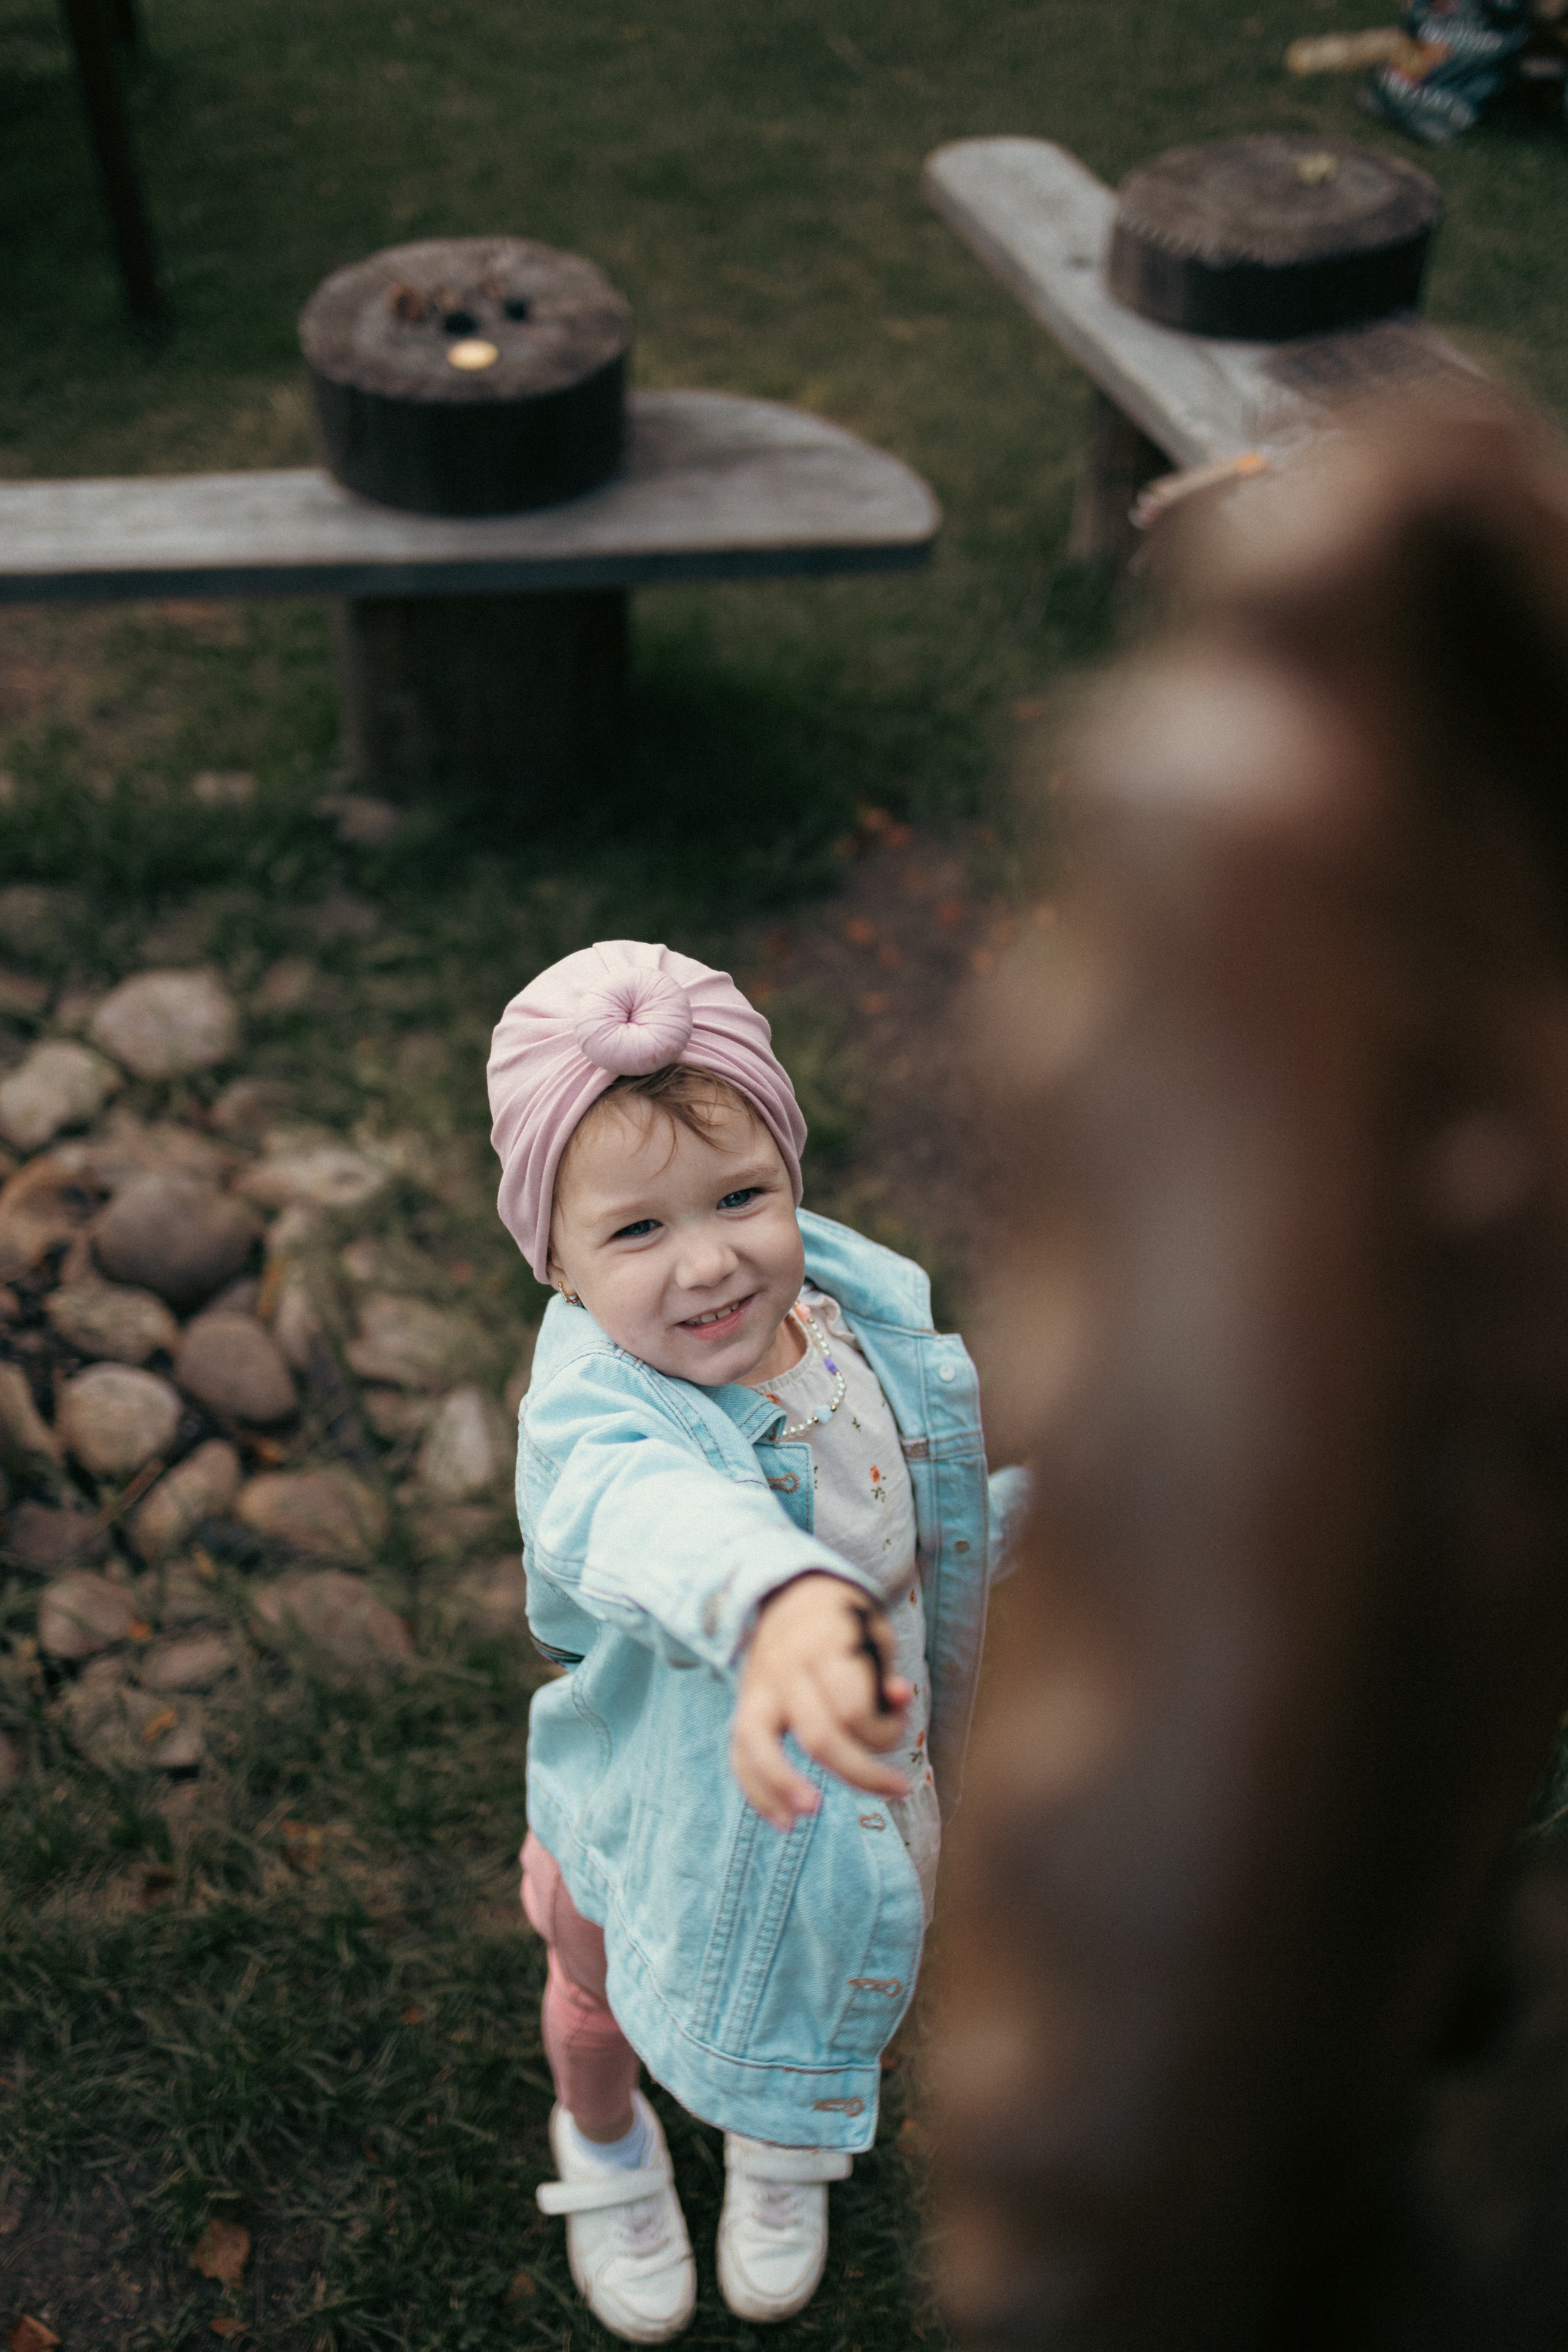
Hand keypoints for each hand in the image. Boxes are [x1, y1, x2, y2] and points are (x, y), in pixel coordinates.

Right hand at [731, 1572, 913, 1830]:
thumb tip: (899, 1697)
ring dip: (783, 1785)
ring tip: (808, 1815)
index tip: (900, 1727)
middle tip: (897, 1791)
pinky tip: (782, 1821)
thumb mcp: (875, 1634)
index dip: (883, 1731)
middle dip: (858, 1772)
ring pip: (758, 1745)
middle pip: (817, 1736)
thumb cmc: (846, 1623)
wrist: (793, 1595)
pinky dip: (757, 1792)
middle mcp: (785, 1668)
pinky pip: (738, 1754)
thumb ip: (885, 1671)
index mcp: (823, 1645)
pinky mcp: (742, 1707)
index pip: (852, 1708)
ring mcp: (757, 1689)